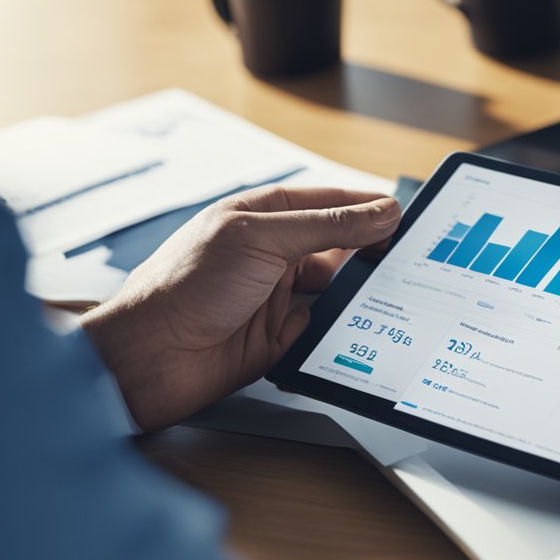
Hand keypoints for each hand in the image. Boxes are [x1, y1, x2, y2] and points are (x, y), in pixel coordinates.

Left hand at [80, 186, 400, 430]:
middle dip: (370, 249)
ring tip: (394, 289)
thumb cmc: (183, 287)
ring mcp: (273, 296)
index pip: (325, 202)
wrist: (150, 358)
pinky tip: (362, 326)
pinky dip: (343, 329)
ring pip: (335, 289)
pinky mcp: (277, 337)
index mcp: (259, 217)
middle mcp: (268, 254)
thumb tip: (379, 212)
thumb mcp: (262, 239)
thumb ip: (327, 225)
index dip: (365, 206)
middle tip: (409, 254)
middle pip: (335, 245)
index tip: (402, 212)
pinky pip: (324, 329)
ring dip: (360, 290)